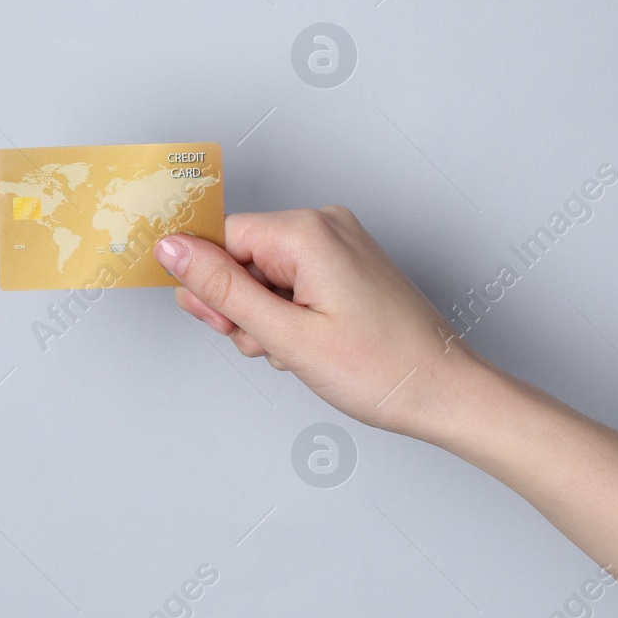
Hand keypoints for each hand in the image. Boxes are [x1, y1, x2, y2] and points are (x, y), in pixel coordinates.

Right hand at [155, 207, 489, 443]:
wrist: (446, 391)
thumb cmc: (382, 369)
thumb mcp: (285, 335)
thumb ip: (222, 290)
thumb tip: (171, 249)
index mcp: (307, 232)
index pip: (221, 238)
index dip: (210, 285)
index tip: (221, 324)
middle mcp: (325, 225)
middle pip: (241, 256)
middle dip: (240, 306)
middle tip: (265, 345)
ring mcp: (340, 244)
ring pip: (264, 274)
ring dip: (265, 318)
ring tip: (295, 351)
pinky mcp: (347, 266)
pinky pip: (293, 281)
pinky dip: (289, 315)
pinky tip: (310, 344)